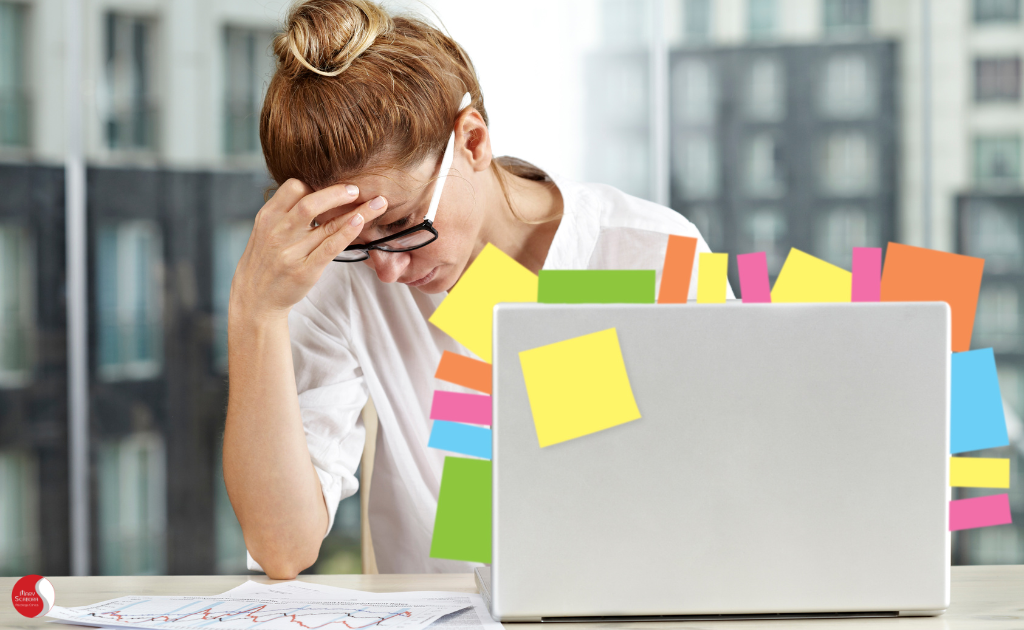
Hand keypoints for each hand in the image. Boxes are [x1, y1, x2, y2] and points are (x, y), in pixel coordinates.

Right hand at [228, 178, 387, 322]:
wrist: (255, 299)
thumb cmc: (265, 262)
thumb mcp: (264, 231)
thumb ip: (284, 212)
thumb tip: (315, 191)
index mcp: (267, 217)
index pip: (293, 188)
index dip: (315, 183)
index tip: (335, 184)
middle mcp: (278, 232)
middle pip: (310, 203)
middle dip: (338, 193)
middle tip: (358, 189)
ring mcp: (291, 253)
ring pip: (327, 225)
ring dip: (357, 211)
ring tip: (378, 203)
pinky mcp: (305, 271)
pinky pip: (330, 247)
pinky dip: (347, 232)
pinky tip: (361, 222)